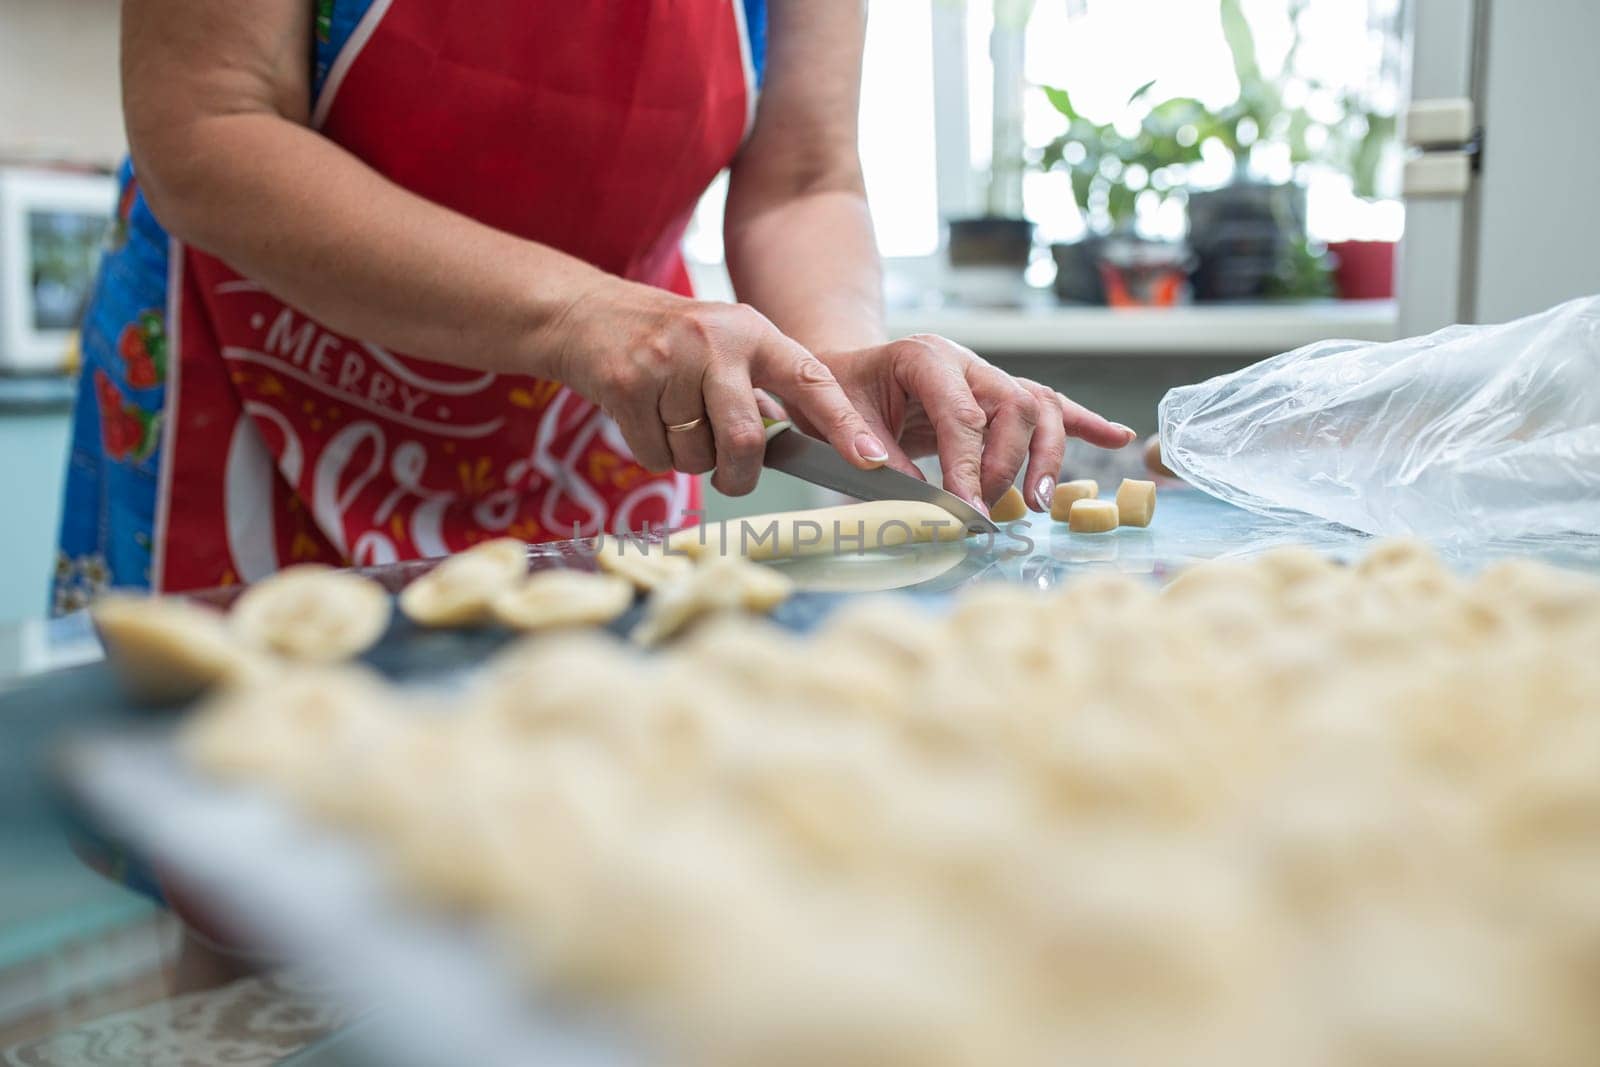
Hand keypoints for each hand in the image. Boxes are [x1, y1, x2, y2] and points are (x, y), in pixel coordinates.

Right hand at [544, 280, 888, 495]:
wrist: (586, 313)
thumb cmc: (671, 340)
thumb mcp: (726, 344)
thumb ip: (764, 385)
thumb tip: (814, 447)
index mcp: (753, 331)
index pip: (811, 380)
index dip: (844, 424)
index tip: (872, 460)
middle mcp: (715, 342)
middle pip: (745, 439)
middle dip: (739, 473)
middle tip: (731, 474)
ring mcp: (668, 362)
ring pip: (697, 456)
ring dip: (690, 459)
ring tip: (674, 422)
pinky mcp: (626, 385)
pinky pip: (656, 456)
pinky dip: (655, 454)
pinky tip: (645, 418)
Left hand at [804, 335, 1135, 513]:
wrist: (844, 368)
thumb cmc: (839, 390)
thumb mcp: (835, 416)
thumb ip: (870, 452)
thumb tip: (915, 498)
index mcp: (924, 357)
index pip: (961, 414)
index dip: (967, 466)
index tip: (966, 510)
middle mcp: (966, 362)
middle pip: (1013, 407)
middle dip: (1007, 464)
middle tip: (988, 510)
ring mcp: (988, 375)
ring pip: (1038, 407)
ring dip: (1046, 456)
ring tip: (1040, 501)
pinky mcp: (1000, 394)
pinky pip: (1050, 405)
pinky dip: (1083, 423)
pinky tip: (1117, 437)